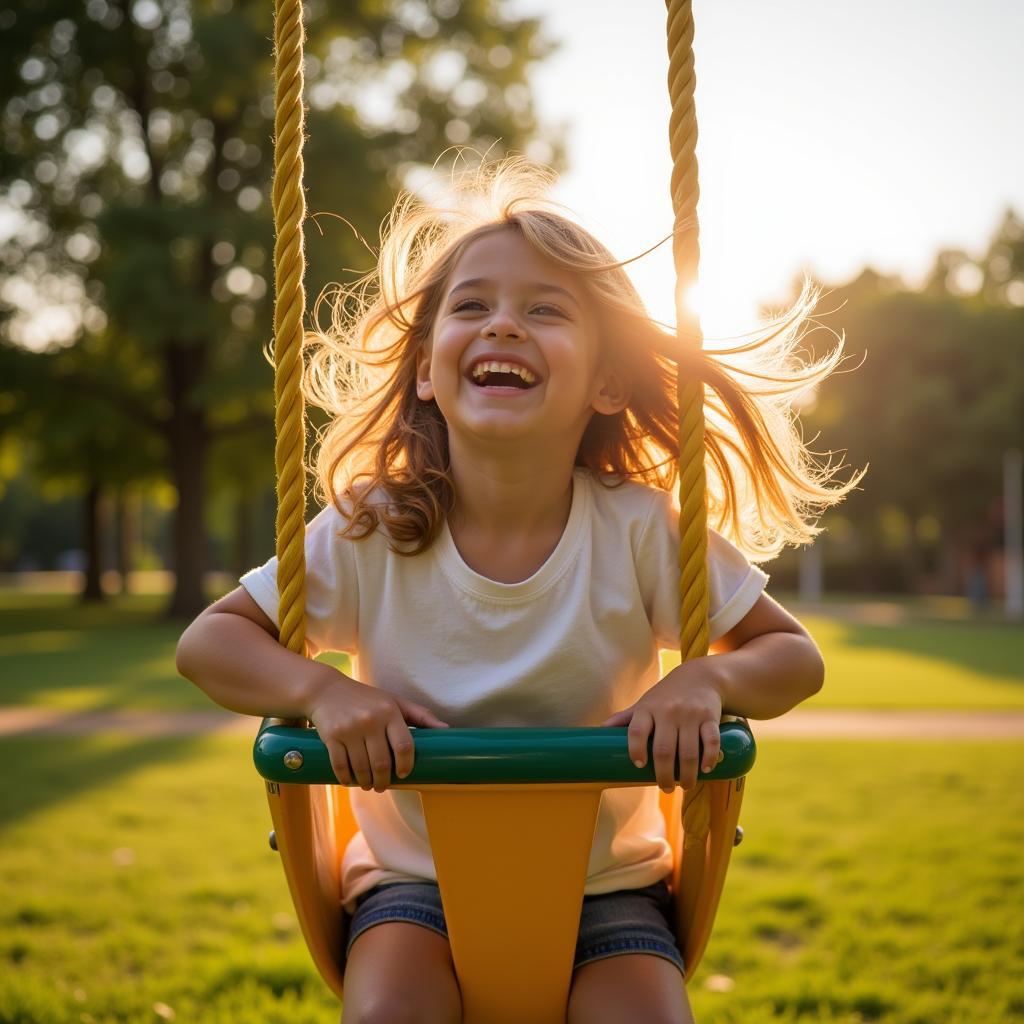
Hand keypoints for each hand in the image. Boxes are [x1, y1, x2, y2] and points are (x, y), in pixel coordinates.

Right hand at [305, 665, 448, 791]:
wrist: (326, 690)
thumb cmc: (367, 698)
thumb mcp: (395, 701)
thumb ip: (421, 715)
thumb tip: (447, 729)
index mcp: (389, 712)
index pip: (404, 746)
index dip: (406, 765)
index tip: (404, 774)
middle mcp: (371, 720)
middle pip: (382, 762)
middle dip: (384, 780)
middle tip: (383, 785)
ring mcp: (350, 729)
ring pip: (362, 767)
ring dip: (366, 782)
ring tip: (369, 784)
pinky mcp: (331, 737)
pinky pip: (341, 766)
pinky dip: (346, 778)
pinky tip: (350, 781)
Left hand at [600, 658, 723, 791]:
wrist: (700, 676)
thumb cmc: (667, 695)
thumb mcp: (645, 703)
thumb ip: (625, 717)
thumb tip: (600, 730)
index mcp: (648, 709)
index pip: (637, 731)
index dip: (636, 750)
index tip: (639, 765)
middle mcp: (668, 711)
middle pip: (664, 750)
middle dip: (664, 775)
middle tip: (666, 788)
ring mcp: (690, 714)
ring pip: (688, 752)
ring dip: (687, 775)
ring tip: (685, 785)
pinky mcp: (710, 717)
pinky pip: (711, 742)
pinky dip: (709, 759)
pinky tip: (705, 770)